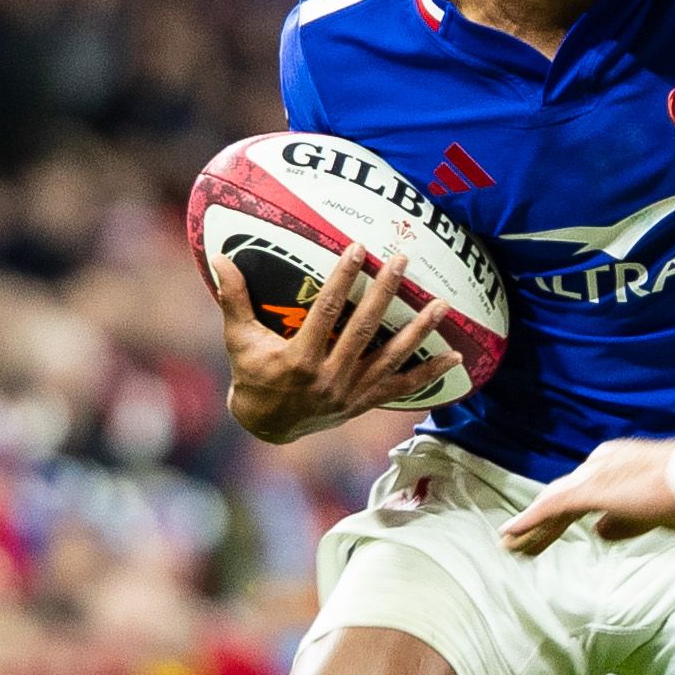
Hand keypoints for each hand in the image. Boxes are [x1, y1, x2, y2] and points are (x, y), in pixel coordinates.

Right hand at [210, 243, 456, 443]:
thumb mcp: (239, 338)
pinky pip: (402, 389)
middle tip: (403, 260)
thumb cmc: (251, 375)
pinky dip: (430, 374)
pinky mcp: (364, 404)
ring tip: (441, 304)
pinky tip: (455, 357)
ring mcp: (351, 393)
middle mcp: (330, 378)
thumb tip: (219, 258)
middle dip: (386, 293)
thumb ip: (234, 299)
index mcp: (300, 359)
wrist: (265, 426)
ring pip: (391, 358)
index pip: (326, 311)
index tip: (359, 248)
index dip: (343, 278)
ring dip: (419, 331)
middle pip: (364, 329)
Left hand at [500, 437, 674, 556]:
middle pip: (560, 497)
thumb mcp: (654, 513)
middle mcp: (599, 464)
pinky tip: (510, 534)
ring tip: (508, 547)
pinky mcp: (592, 489)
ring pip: (552, 503)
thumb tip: (598, 533)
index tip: (549, 533)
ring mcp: (594, 474)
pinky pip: (552, 507)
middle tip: (517, 544)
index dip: (561, 516)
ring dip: (529, 528)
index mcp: (615, 465)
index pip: (581, 492)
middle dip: (539, 524)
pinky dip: (529, 521)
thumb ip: (624, 523)